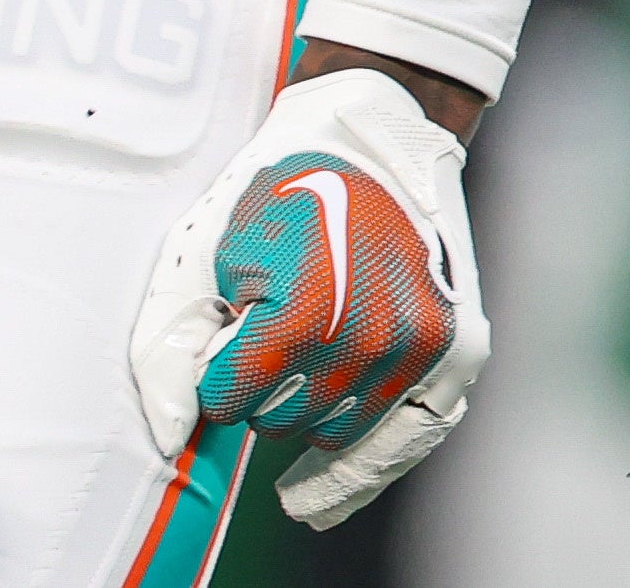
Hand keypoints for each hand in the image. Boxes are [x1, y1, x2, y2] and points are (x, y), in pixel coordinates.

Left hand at [127, 65, 493, 529]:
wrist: (375, 128)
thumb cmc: (281, 185)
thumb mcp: (204, 246)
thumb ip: (170, 344)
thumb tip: (170, 438)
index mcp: (307, 310)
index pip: (230, 396)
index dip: (216, 367)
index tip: (226, 326)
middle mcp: (375, 340)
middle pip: (282, 421)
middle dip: (260, 387)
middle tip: (268, 323)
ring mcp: (425, 350)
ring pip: (337, 432)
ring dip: (307, 408)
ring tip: (304, 345)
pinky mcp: (459, 352)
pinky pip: (406, 440)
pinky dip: (360, 473)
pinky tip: (315, 500)